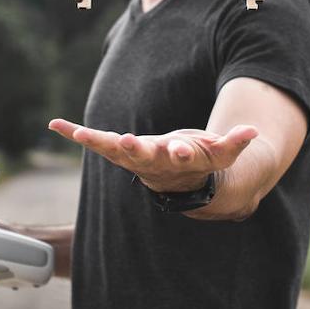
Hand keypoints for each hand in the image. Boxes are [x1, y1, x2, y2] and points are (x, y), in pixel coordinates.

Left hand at [48, 118, 258, 192]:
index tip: (179, 149)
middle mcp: (155, 163)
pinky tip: (55, 125)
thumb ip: (234, 144)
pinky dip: (77, 134)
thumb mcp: (219, 155)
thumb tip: (254, 132)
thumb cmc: (202, 163)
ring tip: (81, 134)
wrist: (180, 183)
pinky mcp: (119, 151)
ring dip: (98, 142)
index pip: (183, 158)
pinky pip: (96, 142)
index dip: (182, 153)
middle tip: (127, 142)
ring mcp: (135, 158)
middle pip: (144, 157)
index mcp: (181, 162)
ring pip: (115, 151)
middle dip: (136, 149)